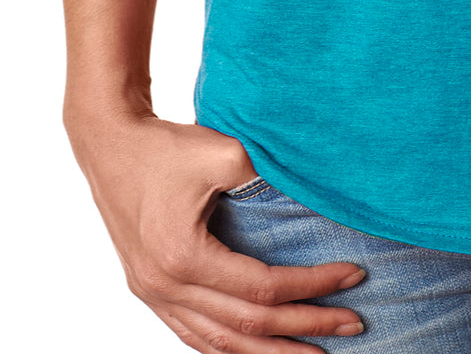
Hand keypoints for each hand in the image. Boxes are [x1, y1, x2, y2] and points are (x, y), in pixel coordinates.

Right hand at [65, 108, 365, 347]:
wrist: (109, 144)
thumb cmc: (165, 146)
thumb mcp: (221, 152)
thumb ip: (264, 178)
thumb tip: (310, 198)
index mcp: (183, 256)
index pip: (263, 287)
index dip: (313, 285)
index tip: (353, 275)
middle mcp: (165, 286)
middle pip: (247, 324)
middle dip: (305, 327)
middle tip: (354, 324)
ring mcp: (153, 295)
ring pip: (219, 343)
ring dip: (270, 352)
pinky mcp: (150, 291)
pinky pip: (194, 336)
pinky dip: (231, 348)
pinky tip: (258, 349)